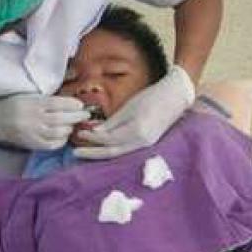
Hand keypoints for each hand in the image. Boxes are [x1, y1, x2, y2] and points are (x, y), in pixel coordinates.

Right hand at [0, 94, 86, 149]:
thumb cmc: (15, 104)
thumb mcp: (29, 95)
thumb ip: (48, 98)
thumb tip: (72, 96)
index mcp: (32, 103)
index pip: (57, 104)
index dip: (72, 105)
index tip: (80, 104)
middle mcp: (32, 118)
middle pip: (60, 119)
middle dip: (76, 117)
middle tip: (84, 115)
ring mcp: (32, 133)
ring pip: (58, 132)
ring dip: (69, 128)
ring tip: (73, 124)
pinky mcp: (31, 144)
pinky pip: (52, 144)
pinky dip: (61, 140)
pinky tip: (63, 135)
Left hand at [73, 67, 194, 159]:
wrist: (176, 97)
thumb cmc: (152, 97)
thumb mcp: (130, 107)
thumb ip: (113, 122)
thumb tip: (96, 133)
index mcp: (137, 131)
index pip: (109, 139)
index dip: (92, 139)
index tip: (79, 134)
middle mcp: (142, 142)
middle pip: (112, 152)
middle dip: (93, 153)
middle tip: (75, 152)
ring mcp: (146, 145)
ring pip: (119, 153)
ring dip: (101, 153)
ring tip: (85, 152)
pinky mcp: (148, 144)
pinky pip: (126, 150)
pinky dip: (113, 149)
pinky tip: (102, 147)